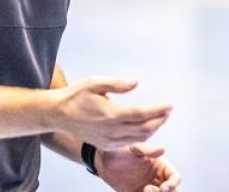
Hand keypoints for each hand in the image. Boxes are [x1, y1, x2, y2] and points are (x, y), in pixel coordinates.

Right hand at [51, 77, 171, 149]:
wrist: (59, 114)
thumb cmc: (76, 96)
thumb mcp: (94, 83)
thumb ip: (117, 84)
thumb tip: (135, 83)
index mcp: (110, 114)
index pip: (141, 114)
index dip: (158, 110)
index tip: (169, 105)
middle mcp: (111, 130)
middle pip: (144, 129)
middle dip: (159, 120)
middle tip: (168, 111)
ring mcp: (109, 140)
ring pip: (138, 138)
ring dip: (153, 129)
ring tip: (160, 118)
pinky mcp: (106, 145)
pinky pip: (129, 143)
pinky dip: (141, 136)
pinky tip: (145, 128)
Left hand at [98, 142, 180, 191]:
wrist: (104, 159)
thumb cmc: (120, 149)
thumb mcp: (134, 148)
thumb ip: (148, 150)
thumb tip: (163, 149)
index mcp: (160, 165)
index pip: (174, 177)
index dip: (173, 183)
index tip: (164, 187)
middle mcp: (156, 178)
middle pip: (171, 190)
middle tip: (151, 190)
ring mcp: (148, 187)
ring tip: (145, 190)